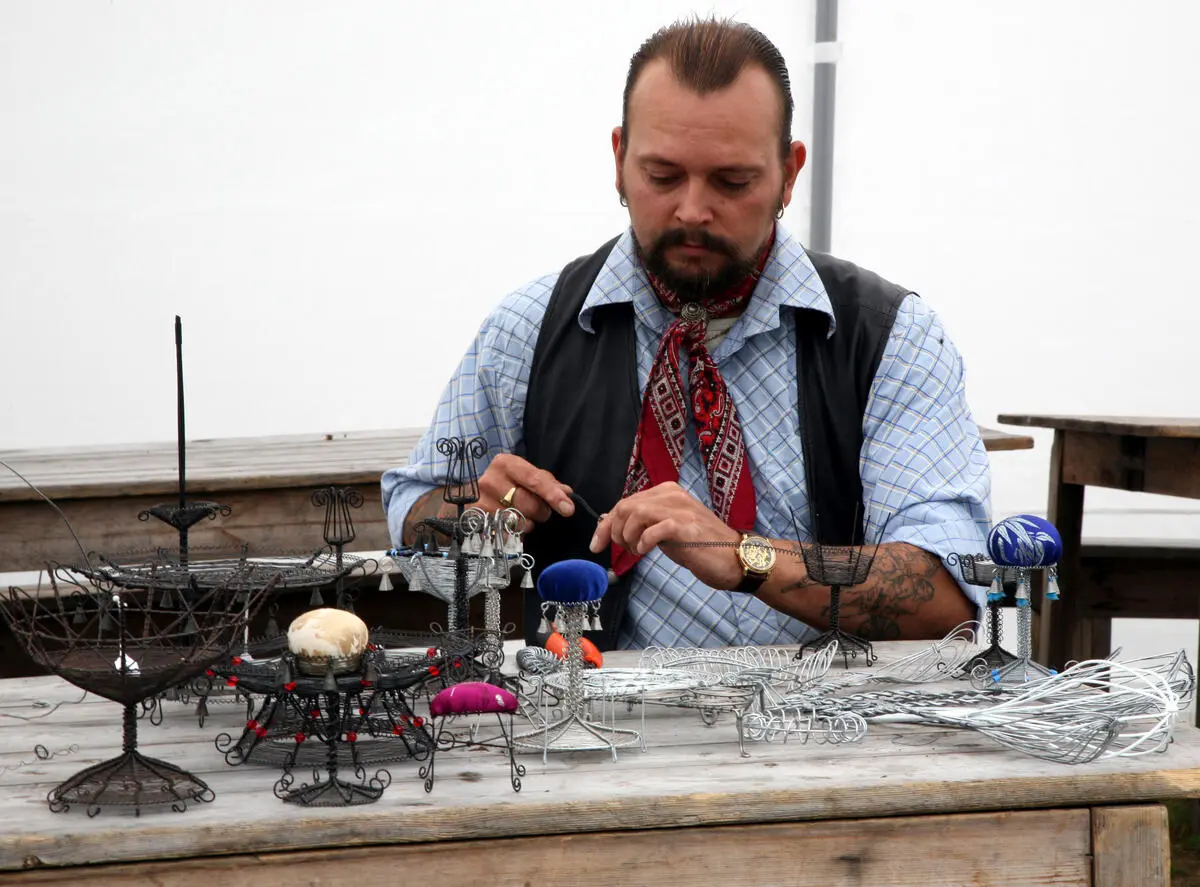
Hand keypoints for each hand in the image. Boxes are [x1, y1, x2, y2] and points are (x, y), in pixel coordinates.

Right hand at [479, 454, 574, 529]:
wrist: (471, 494)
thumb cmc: (504, 482)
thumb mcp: (524, 474)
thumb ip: (546, 482)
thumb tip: (566, 493)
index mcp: (505, 464)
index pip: (534, 480)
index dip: (553, 495)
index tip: (568, 509)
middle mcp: (490, 481)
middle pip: (529, 504)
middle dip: (542, 511)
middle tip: (541, 511)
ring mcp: (481, 502)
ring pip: (519, 522)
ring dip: (529, 524)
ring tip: (524, 516)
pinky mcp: (477, 522)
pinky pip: (507, 534)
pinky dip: (516, 533)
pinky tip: (512, 525)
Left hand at [589, 482, 742, 588]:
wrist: (734, 558)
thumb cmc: (700, 546)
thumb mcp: (665, 531)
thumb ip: (643, 523)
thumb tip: (610, 523)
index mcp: (667, 492)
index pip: (625, 502)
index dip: (606, 524)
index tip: (597, 544)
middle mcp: (673, 495)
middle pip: (626, 506)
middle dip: (614, 531)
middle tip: (623, 550)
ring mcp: (681, 509)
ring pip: (635, 513)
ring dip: (628, 537)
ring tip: (638, 550)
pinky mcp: (686, 526)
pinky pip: (653, 529)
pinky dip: (643, 542)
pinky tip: (647, 551)